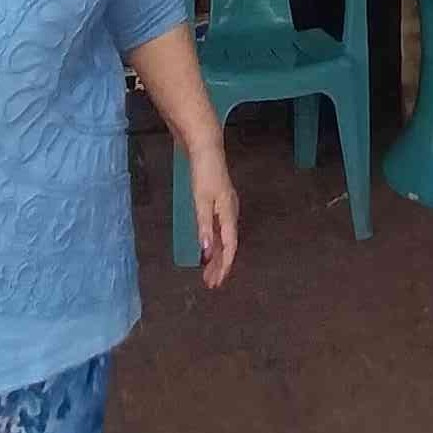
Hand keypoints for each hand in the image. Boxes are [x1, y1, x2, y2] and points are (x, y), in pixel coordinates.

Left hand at [189, 144, 238, 289]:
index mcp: (228, 213)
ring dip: (217, 256)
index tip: (217, 282)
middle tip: (211, 283)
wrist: (206, 148)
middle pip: (228, 245)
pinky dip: (216, 243)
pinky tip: (210, 249)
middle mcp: (230, 212)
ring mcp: (226, 207)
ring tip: (209, 272)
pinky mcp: (220, 203)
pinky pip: (221, 230)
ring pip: (224, 238)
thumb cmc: (204, 173)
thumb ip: (204, 227)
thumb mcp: (201, 202)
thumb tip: (207, 253)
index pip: (229, 246)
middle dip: (220, 265)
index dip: (224, 266)